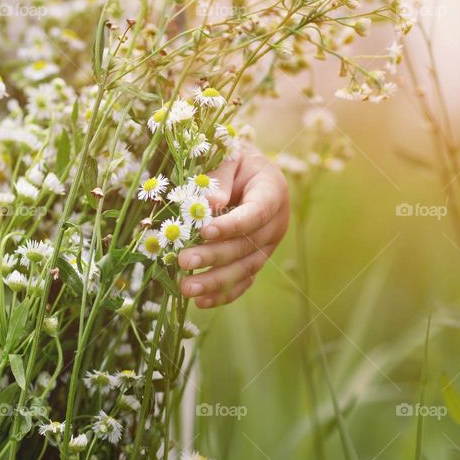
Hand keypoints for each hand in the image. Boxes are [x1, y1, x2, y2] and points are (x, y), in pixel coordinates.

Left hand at [178, 144, 289, 307]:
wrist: (250, 172)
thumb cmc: (236, 160)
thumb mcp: (230, 156)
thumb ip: (220, 177)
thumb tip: (208, 204)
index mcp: (273, 193)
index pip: (256, 213)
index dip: (232, 225)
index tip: (205, 231)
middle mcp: (276, 223)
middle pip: (246, 246)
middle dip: (214, 256)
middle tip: (183, 261)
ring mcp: (268, 245)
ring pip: (245, 268)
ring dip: (216, 282)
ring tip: (186, 288)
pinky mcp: (256, 260)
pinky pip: (243, 281)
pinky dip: (223, 294)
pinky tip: (200, 302)